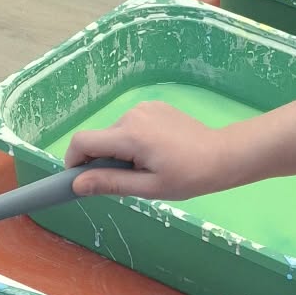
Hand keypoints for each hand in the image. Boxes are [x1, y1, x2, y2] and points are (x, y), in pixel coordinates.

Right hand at [67, 102, 243, 201]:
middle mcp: (132, 115)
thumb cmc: (188, 177)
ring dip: (120, 151)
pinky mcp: (153, 106)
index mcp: (129, 135)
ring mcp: (144, 107)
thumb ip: (110, 183)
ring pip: (115, 133)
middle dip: (103, 160)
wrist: (222, 155)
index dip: (73, 161)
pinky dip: (134, 141)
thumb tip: (76, 184)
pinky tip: (157, 152)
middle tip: (128, 179)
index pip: (82, 142)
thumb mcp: (148, 187)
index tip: (81, 179)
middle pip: (99, 139)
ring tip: (148, 166)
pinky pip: (131, 125)